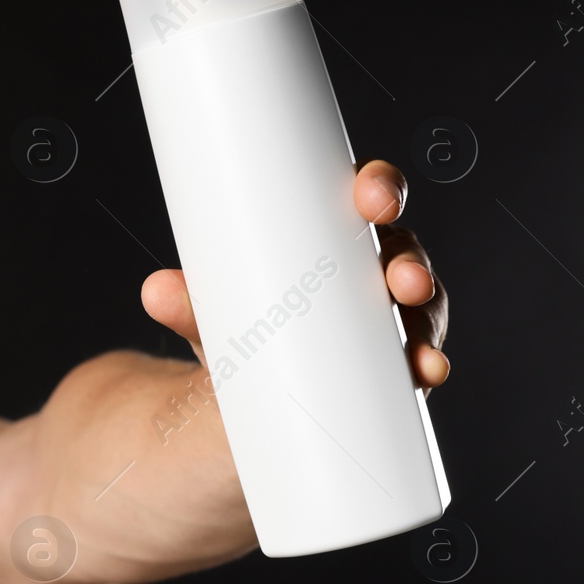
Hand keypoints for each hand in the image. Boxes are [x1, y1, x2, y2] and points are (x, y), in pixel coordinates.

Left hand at [139, 158, 449, 392]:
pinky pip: (419, 356)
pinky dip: (426, 364)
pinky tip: (427, 372)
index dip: (380, 188)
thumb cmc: (235, 328)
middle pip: (403, 250)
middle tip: (398, 280)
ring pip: (421, 306)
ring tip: (417, 343)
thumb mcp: (210, 315)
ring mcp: (385, 317)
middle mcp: (368, 268)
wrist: (237, 395)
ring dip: (427, 319)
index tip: (371, 198)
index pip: (367, 196)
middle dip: (410, 263)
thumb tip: (156, 291)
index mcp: (332, 233)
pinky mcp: (388, 364)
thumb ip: (187, 305)